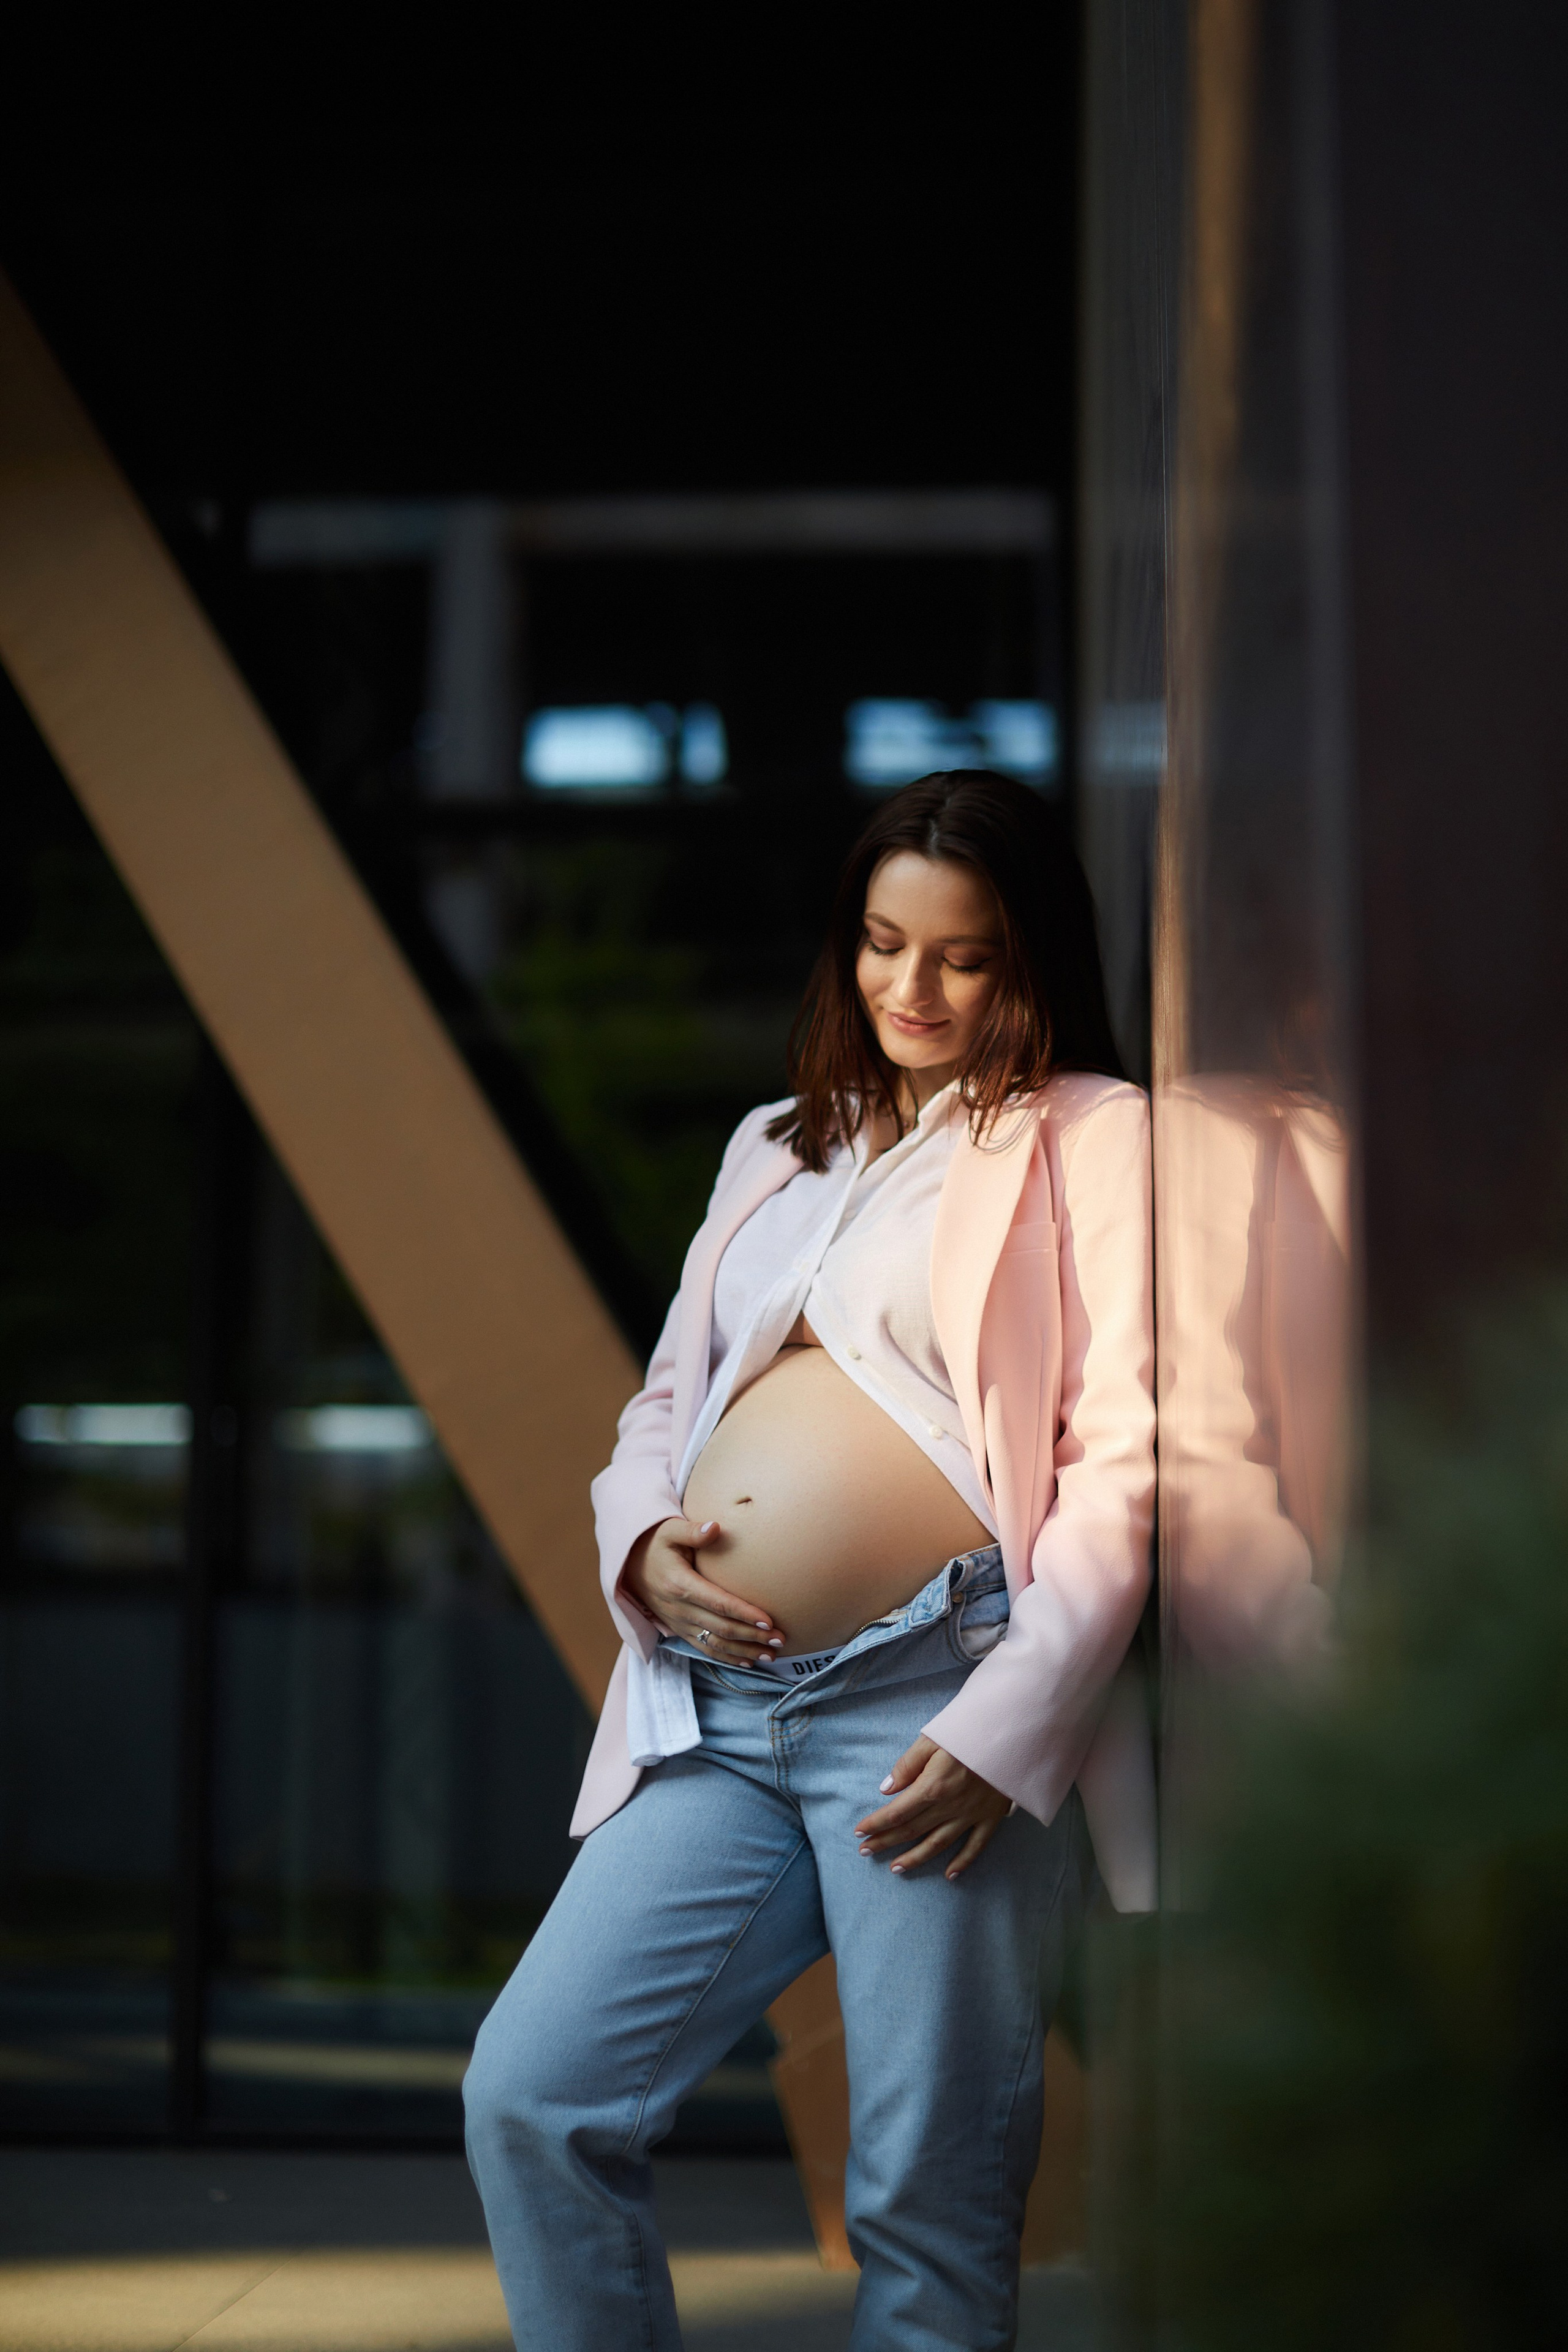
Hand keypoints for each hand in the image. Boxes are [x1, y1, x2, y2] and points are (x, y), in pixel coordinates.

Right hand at [620, 1517, 784, 1666]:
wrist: (628, 1563)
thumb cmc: (655, 1542)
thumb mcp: (670, 1530)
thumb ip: (693, 1531)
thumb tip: (716, 1528)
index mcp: (680, 1584)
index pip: (718, 1604)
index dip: (744, 1614)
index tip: (768, 1620)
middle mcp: (679, 1609)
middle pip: (721, 1629)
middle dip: (752, 1637)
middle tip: (780, 1639)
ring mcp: (678, 1623)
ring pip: (715, 1645)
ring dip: (744, 1652)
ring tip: (771, 1656)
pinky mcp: (678, 1629)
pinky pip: (703, 1649)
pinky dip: (726, 1658)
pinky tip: (747, 1662)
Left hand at [854, 1736, 1010, 1880]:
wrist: (1012, 1734)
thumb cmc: (969, 1731)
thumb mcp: (932, 1738)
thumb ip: (908, 1764)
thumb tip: (886, 1788)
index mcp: (932, 1786)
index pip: (897, 1812)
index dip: (876, 1824)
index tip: (859, 1832)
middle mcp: (949, 1806)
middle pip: (912, 1830)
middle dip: (886, 1841)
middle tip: (866, 1852)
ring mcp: (971, 1815)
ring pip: (938, 1843)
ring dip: (915, 1858)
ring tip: (895, 1868)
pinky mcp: (990, 1817)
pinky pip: (975, 1846)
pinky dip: (963, 1862)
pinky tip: (950, 1875)